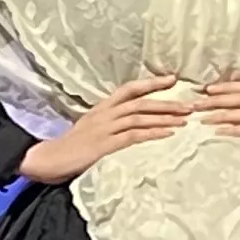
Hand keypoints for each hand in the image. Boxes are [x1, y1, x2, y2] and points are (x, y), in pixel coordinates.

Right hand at [17, 75, 191, 184]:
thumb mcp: (91, 128)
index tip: (173, 79)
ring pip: (140, 117)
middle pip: (141, 102)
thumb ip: (111, 123)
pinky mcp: (105, 145)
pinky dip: (153, 134)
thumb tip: (134, 122)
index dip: (152, 83)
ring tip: (186, 120)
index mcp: (102, 107)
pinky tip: (169, 135)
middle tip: (191, 105)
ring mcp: (105, 128)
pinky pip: (134, 136)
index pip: (130, 89)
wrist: (48, 159)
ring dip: (165, 118)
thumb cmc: (71, 147)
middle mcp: (105, 114)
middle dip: (168, 103)